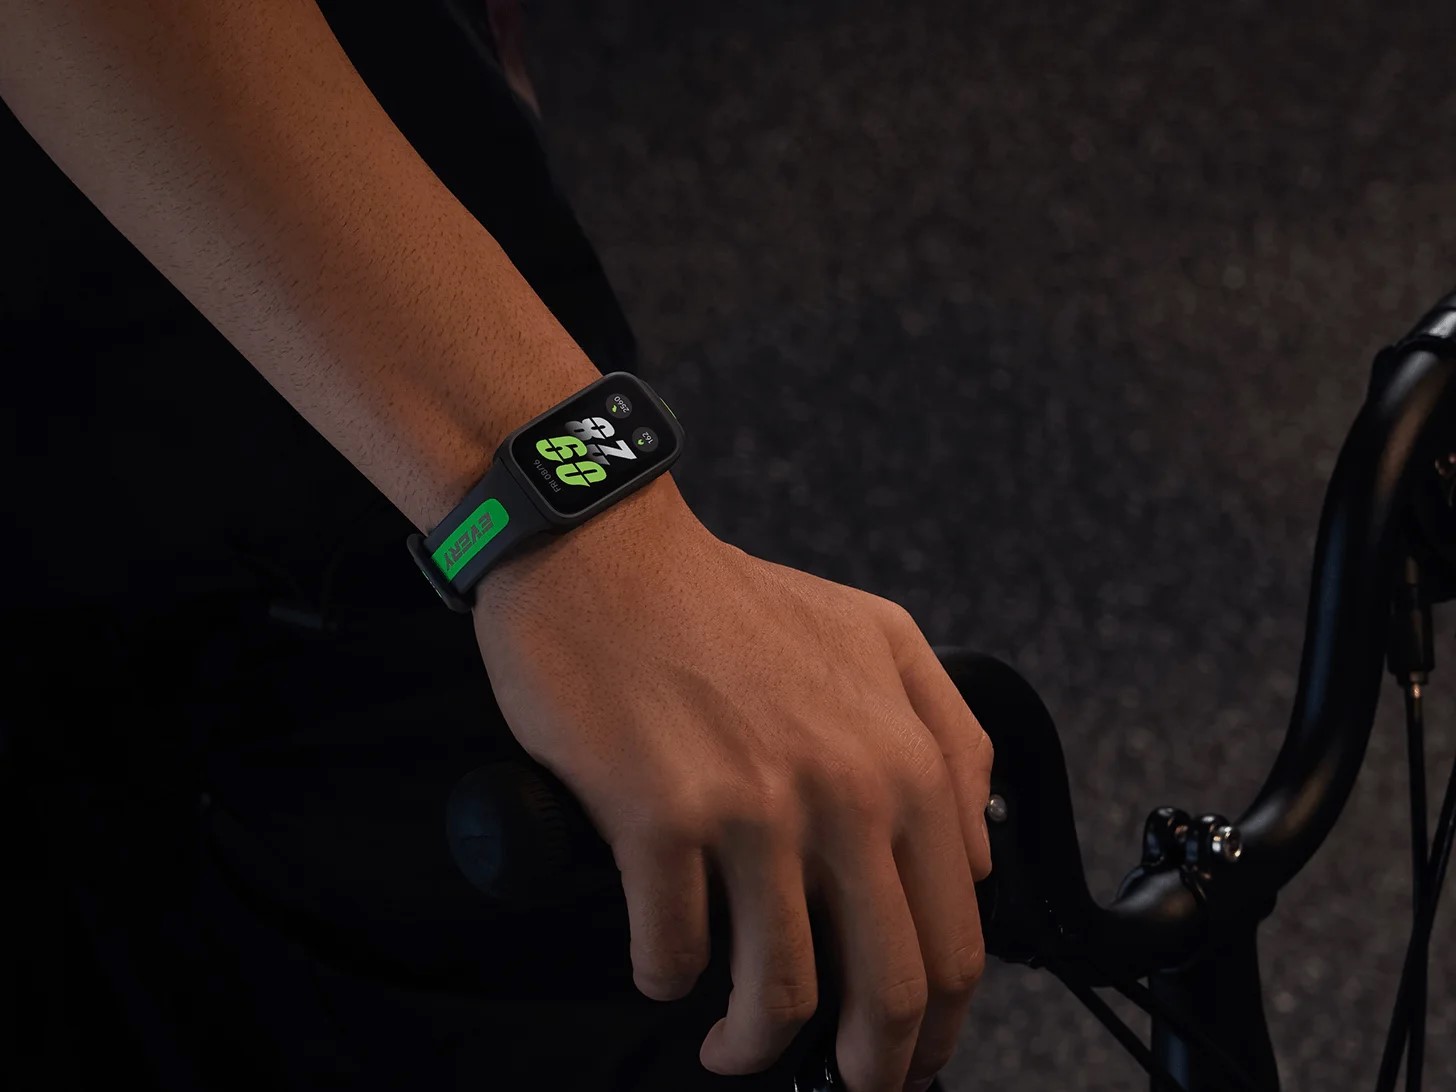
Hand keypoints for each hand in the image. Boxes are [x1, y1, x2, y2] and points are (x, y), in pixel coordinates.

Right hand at [473, 477, 992, 1091]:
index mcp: (904, 758)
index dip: (934, 1026)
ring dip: (754, 1045)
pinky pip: (671, 950)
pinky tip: (664, 963)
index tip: (907, 1051)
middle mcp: (843, 790)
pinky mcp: (659, 817)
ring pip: (779, 995)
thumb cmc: (729, 601)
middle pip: (887, 989)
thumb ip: (952, 736)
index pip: (954, 939)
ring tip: (732, 1042)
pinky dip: (667, 977)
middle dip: (874, 1068)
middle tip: (848, 1086)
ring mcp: (751, 808)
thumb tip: (973, 850)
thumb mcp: (880, 636)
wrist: (606, 554)